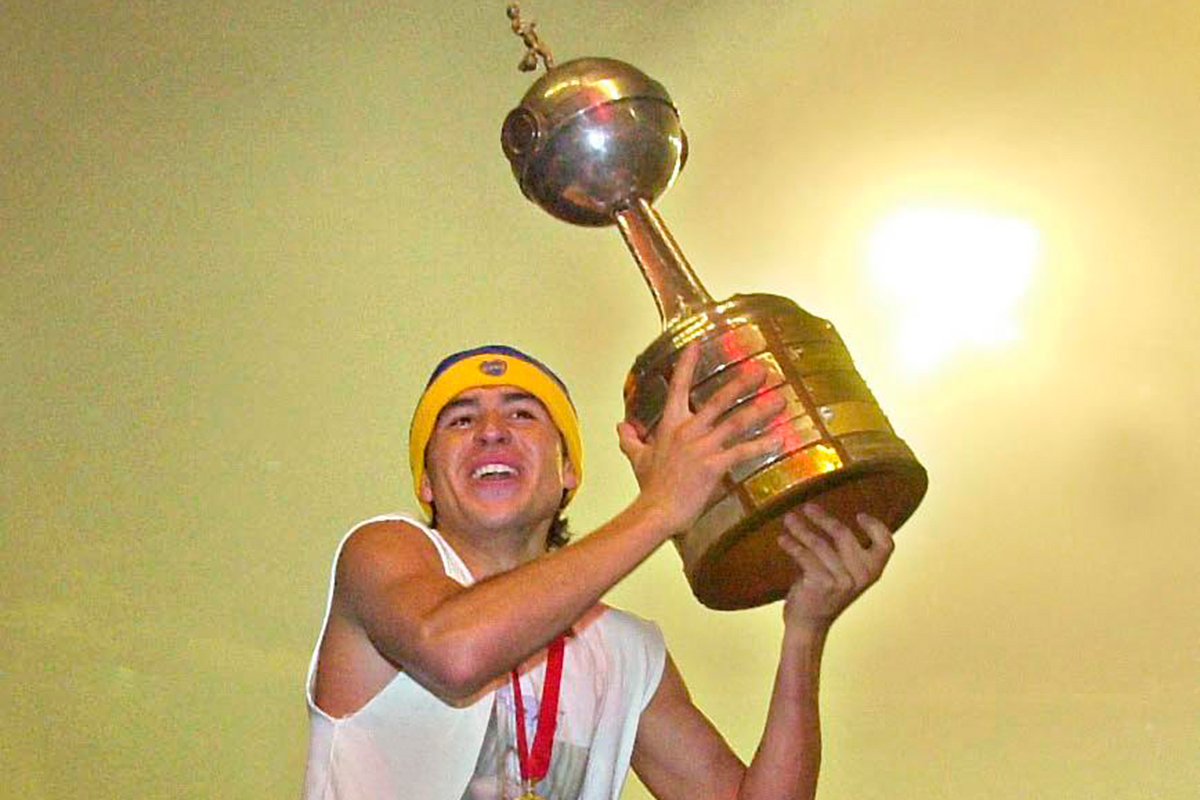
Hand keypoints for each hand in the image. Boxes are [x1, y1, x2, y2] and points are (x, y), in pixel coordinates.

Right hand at [617, 343, 784, 535]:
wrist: (657, 510)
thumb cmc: (650, 486)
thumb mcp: (638, 458)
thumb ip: (630, 440)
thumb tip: (619, 427)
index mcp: (671, 425)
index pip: (678, 387)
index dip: (687, 364)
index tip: (697, 344)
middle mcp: (688, 430)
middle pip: (719, 399)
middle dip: (743, 383)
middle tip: (762, 370)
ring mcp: (702, 447)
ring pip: (737, 422)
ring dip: (761, 409)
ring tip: (781, 399)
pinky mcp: (715, 465)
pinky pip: (743, 451)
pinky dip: (763, 444)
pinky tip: (780, 438)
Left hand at [777, 503, 893, 629]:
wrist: (809, 624)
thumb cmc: (824, 592)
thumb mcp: (844, 572)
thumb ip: (844, 550)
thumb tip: (826, 515)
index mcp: (873, 571)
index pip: (886, 545)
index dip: (876, 527)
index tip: (859, 515)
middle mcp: (861, 575)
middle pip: (844, 535)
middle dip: (822, 518)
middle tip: (807, 507)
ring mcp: (843, 580)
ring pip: (819, 543)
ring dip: (801, 529)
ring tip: (788, 519)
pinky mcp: (822, 584)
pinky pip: (804, 555)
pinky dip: (791, 545)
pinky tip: (782, 539)